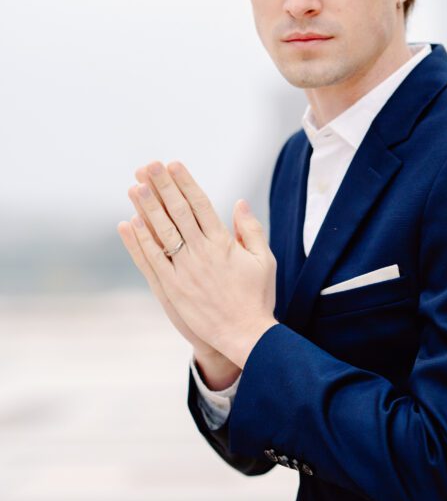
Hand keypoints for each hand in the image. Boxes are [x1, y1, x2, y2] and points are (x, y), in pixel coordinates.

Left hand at [117, 160, 277, 368]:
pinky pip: (152, 261)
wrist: (245, 334)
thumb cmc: (257, 297)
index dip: (185, 183)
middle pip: (179, 212)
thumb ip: (250, 230)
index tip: (173, 165)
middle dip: (162, 186)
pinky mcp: (173, 289)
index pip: (201, 204)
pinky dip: (140, 242)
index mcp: (224, 244)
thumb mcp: (263, 260)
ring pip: (162, 232)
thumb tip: (239, 203)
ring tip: (135, 186)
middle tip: (148, 165)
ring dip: (147, 208)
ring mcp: (185, 271)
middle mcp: (202, 253)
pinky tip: (129, 224)